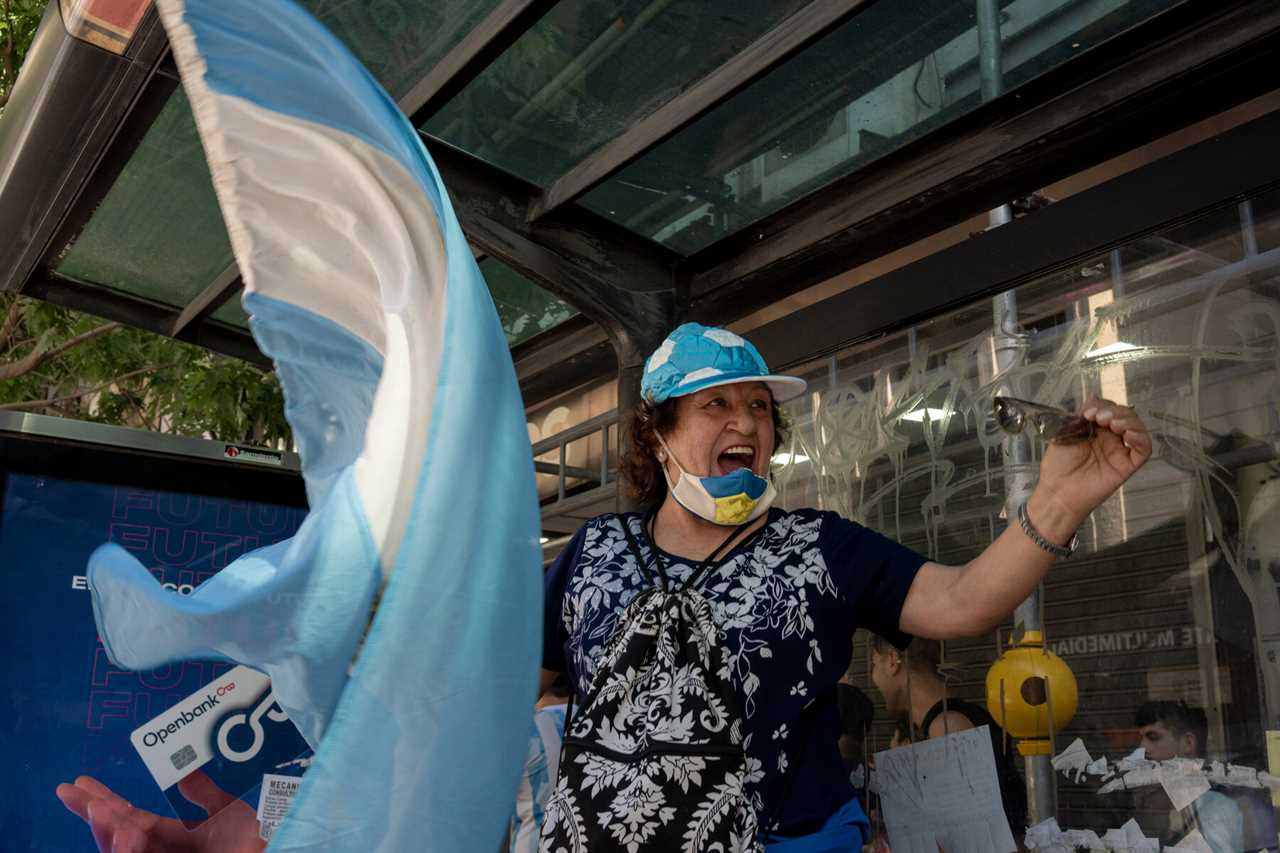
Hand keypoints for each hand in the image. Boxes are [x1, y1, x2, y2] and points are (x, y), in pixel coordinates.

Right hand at [56, 773, 264, 852]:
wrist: (275, 851)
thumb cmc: (255, 841)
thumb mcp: (229, 812)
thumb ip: (205, 794)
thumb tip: (183, 772)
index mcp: (172, 839)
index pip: (131, 818)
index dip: (105, 801)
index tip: (79, 782)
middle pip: (118, 836)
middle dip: (95, 814)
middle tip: (73, 792)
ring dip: (109, 833)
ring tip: (101, 810)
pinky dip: (128, 852)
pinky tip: (127, 832)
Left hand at [1033, 396, 1152, 524]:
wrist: (1058, 491)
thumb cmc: (1058, 465)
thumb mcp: (1065, 433)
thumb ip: (1080, 415)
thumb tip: (1093, 394)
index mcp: (1095, 430)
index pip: (1108, 409)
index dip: (1102, 406)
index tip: (1088, 411)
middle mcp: (1110, 439)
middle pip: (1125, 416)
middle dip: (1115, 411)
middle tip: (1099, 417)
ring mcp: (1120, 451)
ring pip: (1137, 429)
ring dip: (1128, 420)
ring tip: (1112, 423)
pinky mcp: (1127, 465)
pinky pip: (1144, 449)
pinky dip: (1141, 438)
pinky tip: (1128, 434)